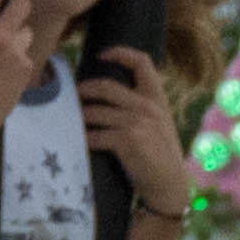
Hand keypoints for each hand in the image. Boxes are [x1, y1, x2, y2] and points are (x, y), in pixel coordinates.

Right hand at [0, 0, 52, 136]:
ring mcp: (17, 54)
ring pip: (27, 31)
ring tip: (1, 52)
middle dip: (16, 6)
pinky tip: (2, 74)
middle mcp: (1, 36)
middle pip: (23, 5)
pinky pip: (27, 56)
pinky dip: (17, 60)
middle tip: (5, 17)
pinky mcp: (26, 71)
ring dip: (18, 35)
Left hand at [80, 46, 193, 218]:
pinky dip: (84, 138)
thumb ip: (141, 108)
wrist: (170, 186)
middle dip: (84, 89)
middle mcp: (148, 107)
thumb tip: (109, 97)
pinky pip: (96, 134)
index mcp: (157, 99)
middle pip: (107, 86)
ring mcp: (138, 123)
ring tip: (69, 119)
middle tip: (73, 95)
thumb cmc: (160, 157)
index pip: (142, 62)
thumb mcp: (159, 124)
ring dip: (79, 116)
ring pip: (96, 111)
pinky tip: (77, 141)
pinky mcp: (128, 141)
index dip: (120, 53)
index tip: (102, 55)